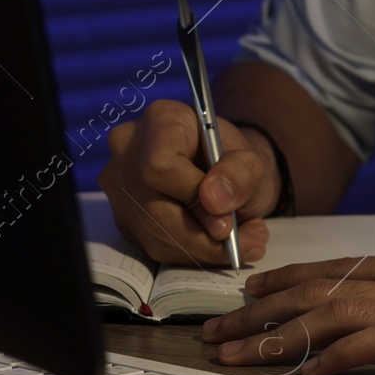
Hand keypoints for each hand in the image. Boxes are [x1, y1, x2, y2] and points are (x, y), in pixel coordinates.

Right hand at [98, 99, 273, 264]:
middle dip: (204, 234)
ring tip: (243, 241)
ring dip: (205, 249)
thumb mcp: (253, 162)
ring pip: (156, 235)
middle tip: (244, 240)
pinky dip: (193, 254)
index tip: (226, 212)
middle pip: (155, 208)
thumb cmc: (236, 161)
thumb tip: (214, 201)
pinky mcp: (125, 218)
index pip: (160, 164)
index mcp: (162, 120)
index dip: (193, 196)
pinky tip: (218, 244)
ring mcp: (121, 186)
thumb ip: (241, 174)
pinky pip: (155, 247)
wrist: (227, 173)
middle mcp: (129, 149)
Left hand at [201, 188, 374, 374]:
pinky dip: (337, 355)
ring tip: (233, 354)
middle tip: (213, 329)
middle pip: (322, 290)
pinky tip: (307, 370)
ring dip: (277, 336)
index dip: (293, 277)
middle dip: (261, 311)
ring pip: (334, 316)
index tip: (253, 285)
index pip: (346, 268)